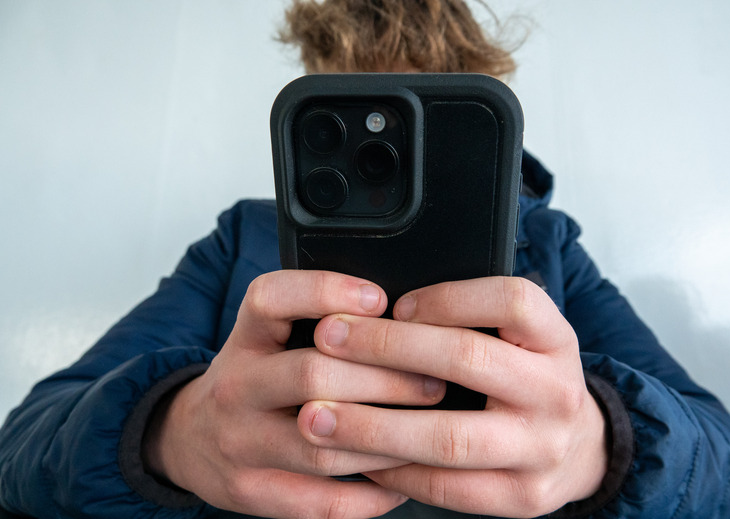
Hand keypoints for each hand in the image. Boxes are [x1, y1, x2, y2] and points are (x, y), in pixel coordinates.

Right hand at [143, 270, 444, 518]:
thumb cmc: (255, 378)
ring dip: (387, 441)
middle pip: (312, 375)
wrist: (190, 438)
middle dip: (384, 378)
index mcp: (245, 338)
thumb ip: (317, 322)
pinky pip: (321, 503)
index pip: (271, 299)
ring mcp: (240, 445)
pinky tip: (405, 480)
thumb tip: (404, 318)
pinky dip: (371, 496)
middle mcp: (236, 387)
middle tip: (434, 381)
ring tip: (430, 430)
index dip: (326, 291)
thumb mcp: (267, 338)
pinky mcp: (252, 492)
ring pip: (323, 446)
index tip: (381, 299)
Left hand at [298, 276, 607, 517]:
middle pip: (468, 359)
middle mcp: (557, 393)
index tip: (394, 303)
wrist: (578, 448)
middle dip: (387, 347)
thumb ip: (470, 320)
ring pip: (448, 437)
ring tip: (317, 415)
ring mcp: (542, 450)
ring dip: (373, 426)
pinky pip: (446, 487)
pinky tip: (355, 454)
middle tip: (328, 338)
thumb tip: (377, 308)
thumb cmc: (526, 379)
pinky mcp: (521, 498)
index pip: (511, 301)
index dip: (448, 297)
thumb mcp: (519, 339)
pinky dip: (392, 469)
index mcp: (556, 340)